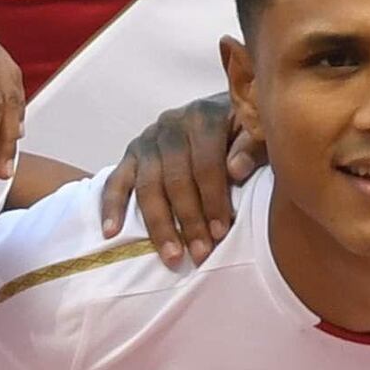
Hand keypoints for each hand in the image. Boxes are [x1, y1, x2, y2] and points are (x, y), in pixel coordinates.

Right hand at [96, 91, 255, 267]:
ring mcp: (148, 139)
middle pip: (175, 178)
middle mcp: (172, 124)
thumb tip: (235, 169)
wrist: (224, 113)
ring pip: (148, 185)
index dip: (213, 199)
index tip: (221, 233)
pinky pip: (116, 180)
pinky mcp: (132, 153)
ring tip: (172, 256)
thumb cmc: (245, 132)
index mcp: (204, 117)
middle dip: (189, 220)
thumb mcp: (258, 133)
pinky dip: (112, 207)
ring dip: (160, 225)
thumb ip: (252, 147)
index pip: (206, 163)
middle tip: (201, 253)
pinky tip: (111, 233)